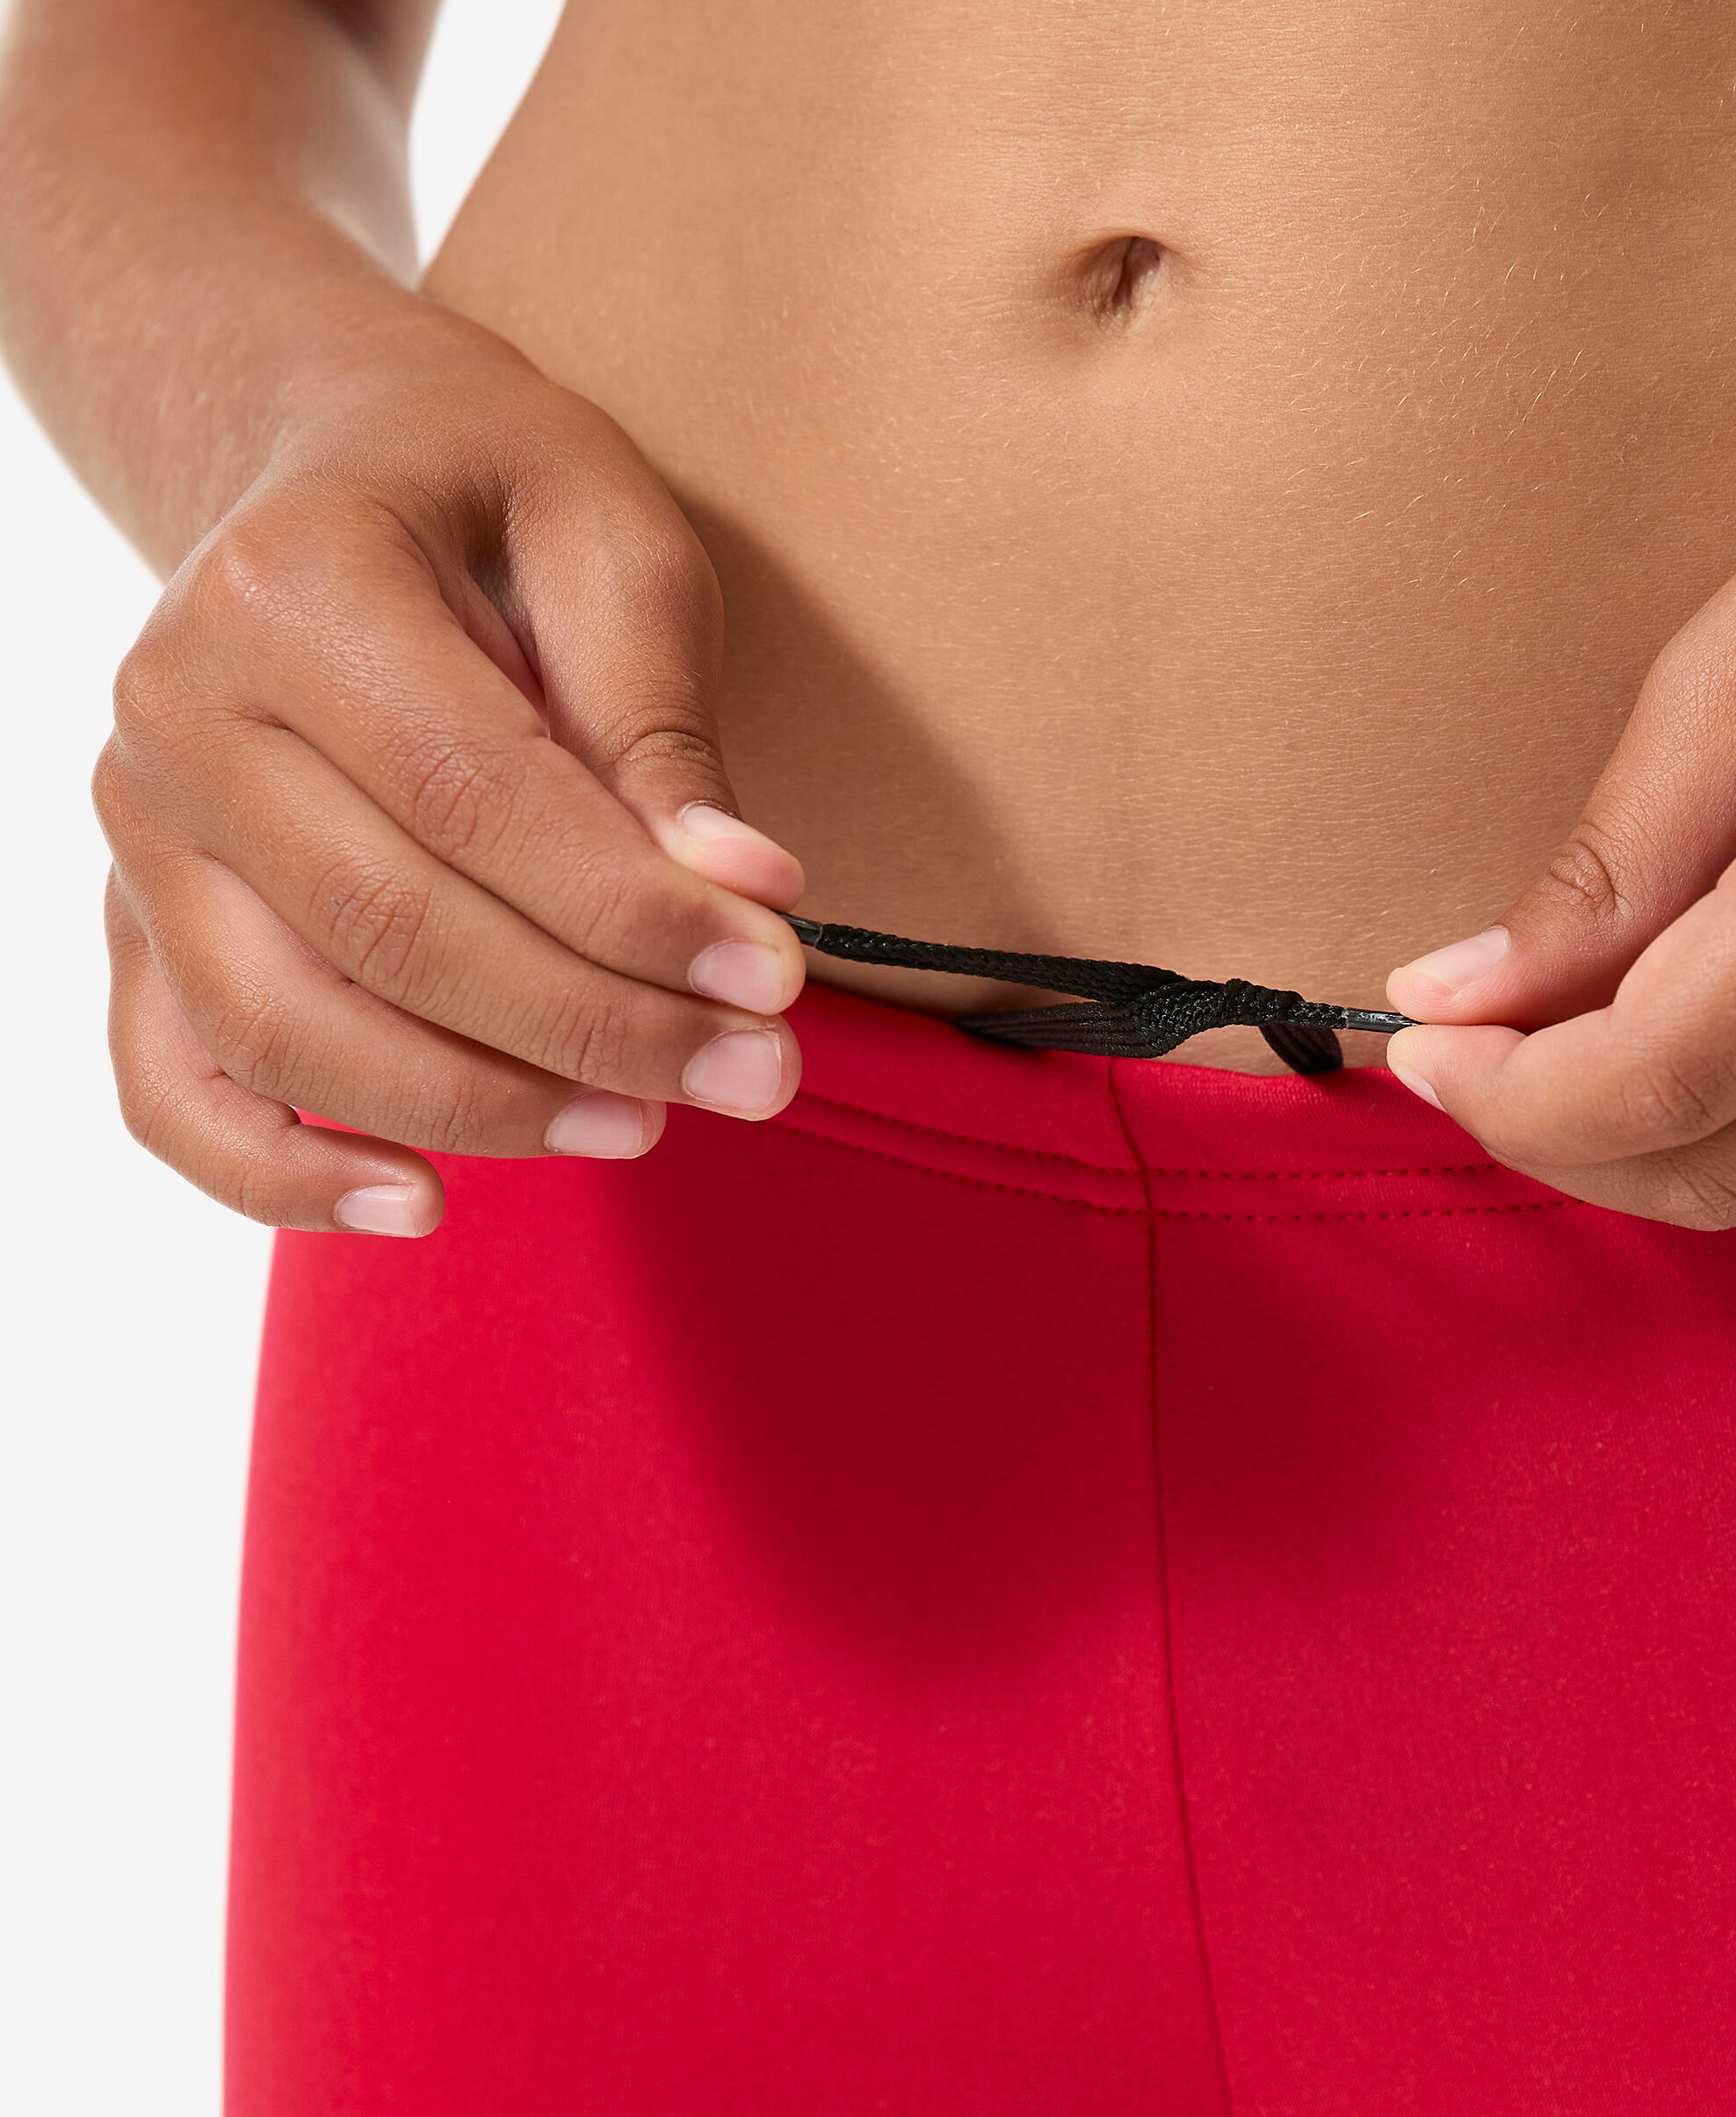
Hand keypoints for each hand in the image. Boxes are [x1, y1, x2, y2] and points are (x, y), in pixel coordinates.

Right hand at [95, 314, 808, 1235]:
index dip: (632, 911)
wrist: (326, 464)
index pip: (476, 797)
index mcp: (291, 585)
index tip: (772, 981)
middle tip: (760, 1077)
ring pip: (288, 1026)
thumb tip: (740, 893)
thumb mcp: (611, 536)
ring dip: (480, 1107)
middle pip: (390, 927)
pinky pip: (174, 1083)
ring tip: (647, 1126)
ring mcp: (140, 828)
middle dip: (595, 1027)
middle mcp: (177, 710)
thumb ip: (662, 721)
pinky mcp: (136, 918)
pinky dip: (277, 1172)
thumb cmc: (490, 498)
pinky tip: (418, 1205)